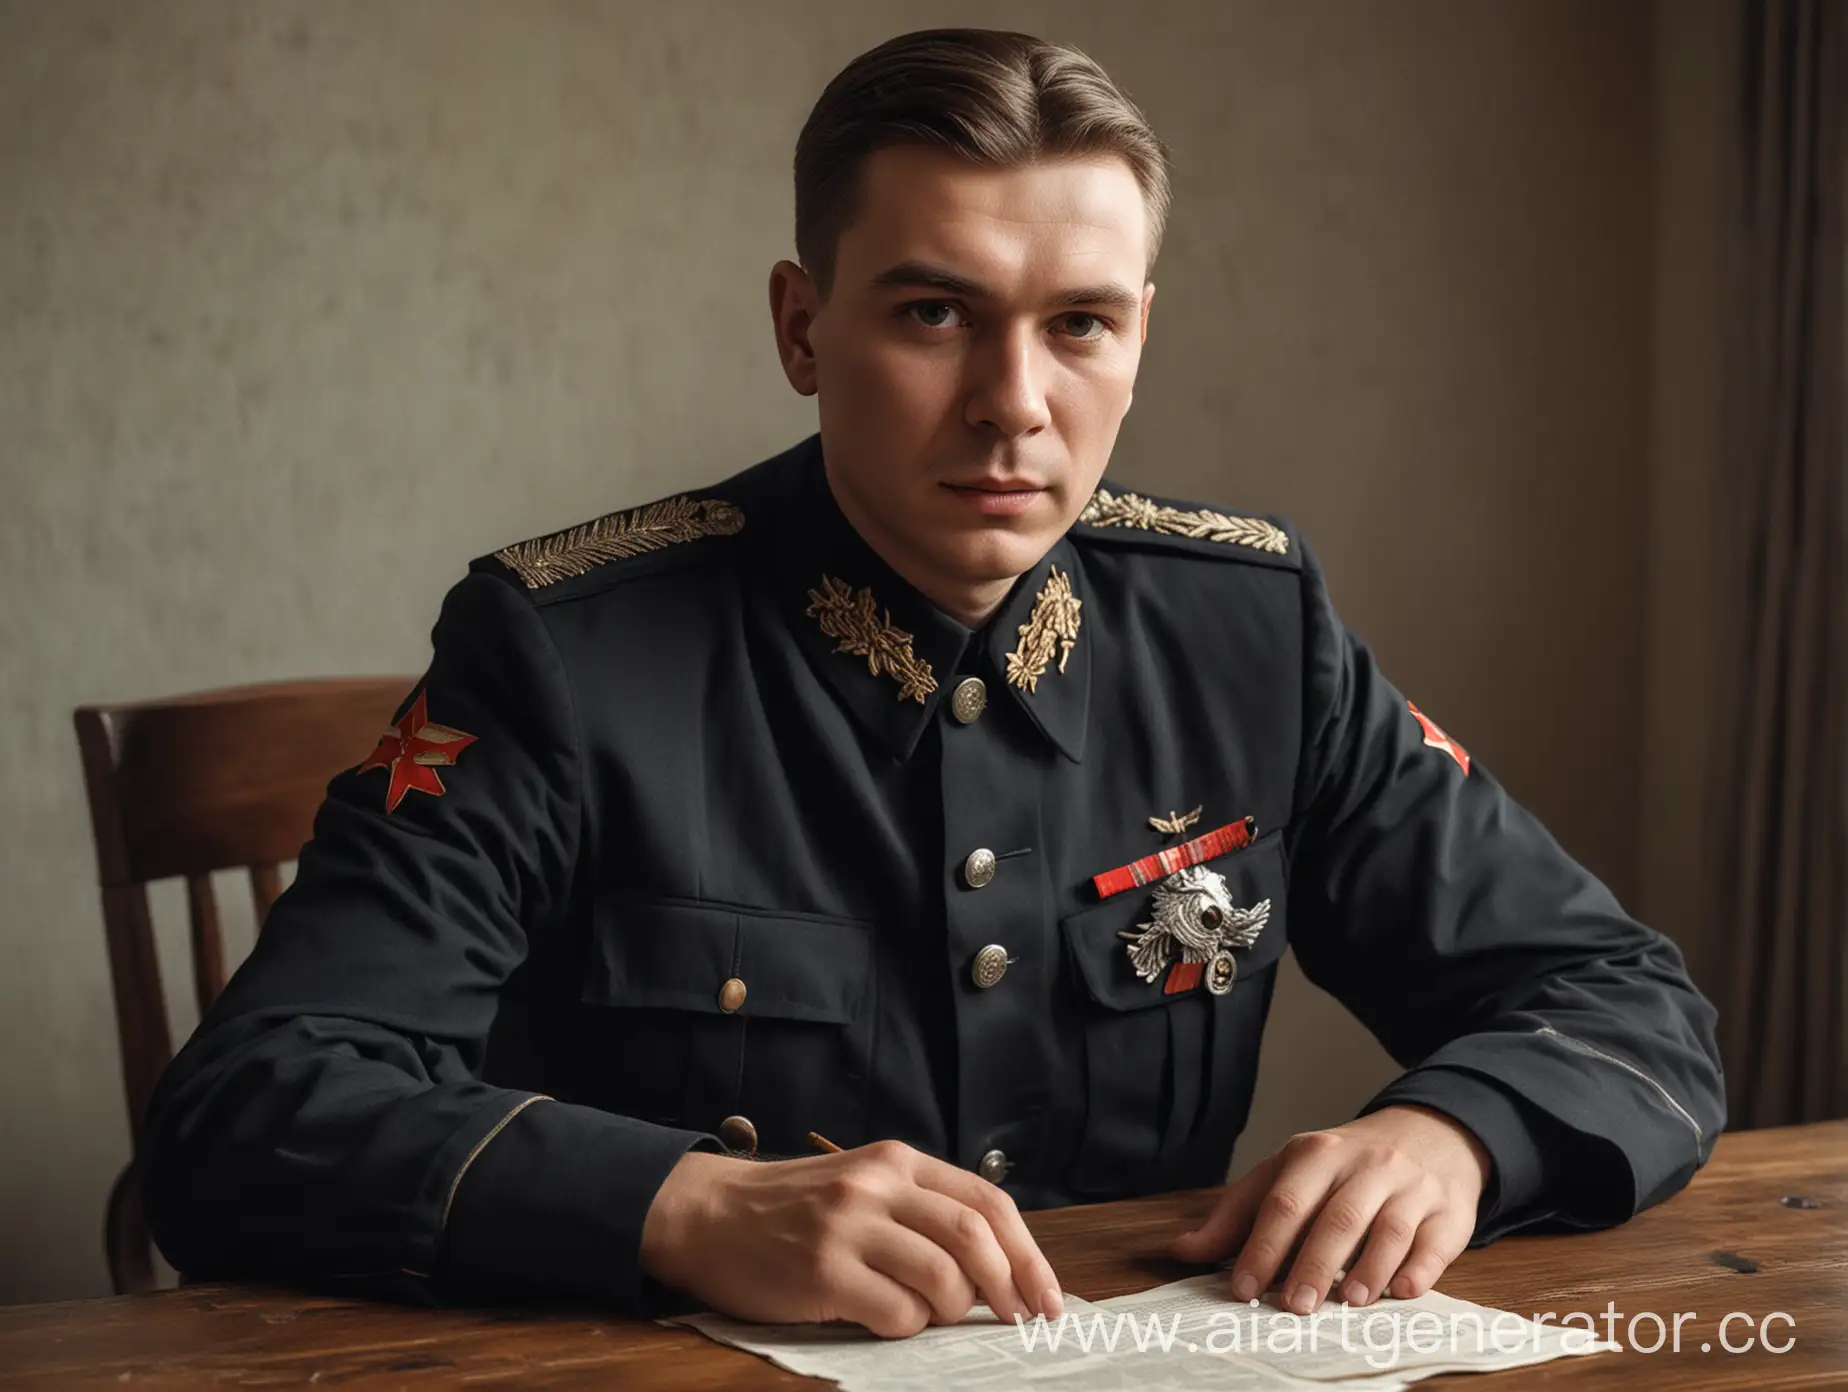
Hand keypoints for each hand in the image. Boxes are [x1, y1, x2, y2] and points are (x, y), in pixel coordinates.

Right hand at [639, 1139, 1063, 1337]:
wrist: (708, 1213)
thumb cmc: (794, 1209)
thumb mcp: (862, 1185)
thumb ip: (921, 1211)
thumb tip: (998, 1269)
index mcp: (896, 1161)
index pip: (987, 1201)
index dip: (1028, 1254)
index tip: (1048, 1298)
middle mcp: (877, 1185)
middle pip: (974, 1236)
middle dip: (1011, 1286)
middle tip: (1019, 1321)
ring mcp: (848, 1227)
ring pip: (942, 1277)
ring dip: (953, 1311)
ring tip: (931, 1315)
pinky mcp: (822, 1271)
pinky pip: (896, 1312)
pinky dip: (907, 1327)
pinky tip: (885, 1318)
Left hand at [1170, 1104, 1489, 1312]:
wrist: (1424, 1135)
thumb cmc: (1341, 1167)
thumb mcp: (1287, 1175)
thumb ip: (1238, 1215)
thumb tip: (1181, 1250)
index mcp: (1316, 1153)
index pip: (1285, 1202)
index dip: (1262, 1246)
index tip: (1243, 1287)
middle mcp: (1365, 1165)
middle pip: (1337, 1217)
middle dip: (1313, 1263)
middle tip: (1294, 1305)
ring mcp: (1410, 1186)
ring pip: (1389, 1228)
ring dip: (1368, 1268)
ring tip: (1347, 1302)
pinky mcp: (1448, 1210)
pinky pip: (1436, 1240)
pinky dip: (1420, 1267)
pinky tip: (1403, 1290)